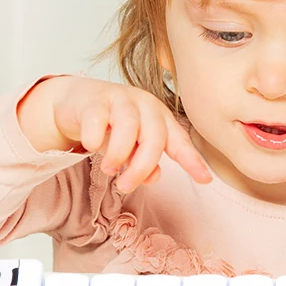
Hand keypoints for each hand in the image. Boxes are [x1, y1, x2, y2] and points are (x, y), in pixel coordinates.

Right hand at [19, 76, 211, 192]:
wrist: (79, 101)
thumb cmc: (113, 126)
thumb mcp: (133, 146)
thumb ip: (145, 161)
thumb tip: (153, 178)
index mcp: (160, 118)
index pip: (180, 141)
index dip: (192, 161)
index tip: (205, 180)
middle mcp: (145, 105)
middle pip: (154, 137)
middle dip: (142, 166)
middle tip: (126, 186)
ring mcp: (120, 99)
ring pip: (128, 126)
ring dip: (119, 154)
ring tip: (109, 170)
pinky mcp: (94, 99)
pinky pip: (97, 119)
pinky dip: (95, 137)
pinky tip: (92, 147)